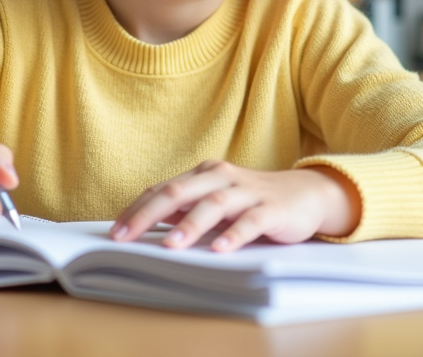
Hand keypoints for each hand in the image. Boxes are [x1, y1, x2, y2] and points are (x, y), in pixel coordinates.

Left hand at [110, 161, 360, 252]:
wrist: (308, 194)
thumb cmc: (254, 201)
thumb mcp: (217, 201)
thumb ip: (187, 208)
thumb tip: (146, 223)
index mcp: (205, 174)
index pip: (163, 189)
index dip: (137, 209)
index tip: (114, 232)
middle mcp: (223, 177)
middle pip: (180, 191)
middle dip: (149, 214)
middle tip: (126, 236)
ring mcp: (248, 192)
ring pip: (214, 204)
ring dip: (190, 225)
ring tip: (171, 246)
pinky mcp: (273, 210)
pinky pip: (251, 222)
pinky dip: (234, 234)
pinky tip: (220, 249)